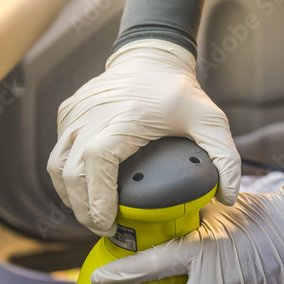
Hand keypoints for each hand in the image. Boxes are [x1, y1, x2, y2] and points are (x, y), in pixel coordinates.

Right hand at [48, 39, 240, 236]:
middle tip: (105, 228)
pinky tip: (84, 188)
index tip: (109, 222)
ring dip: (69, 196)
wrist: (150, 55)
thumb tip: (226, 197)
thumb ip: (225, 159)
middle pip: (71, 173)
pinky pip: (58, 151)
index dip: (96, 198)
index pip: (96, 163)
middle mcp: (92, 116)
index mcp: (123, 119)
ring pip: (56, 165)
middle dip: (84, 209)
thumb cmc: (177, 90)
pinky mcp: (67, 113)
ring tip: (91, 214)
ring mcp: (75, 114)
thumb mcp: (210, 121)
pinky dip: (66, 175)